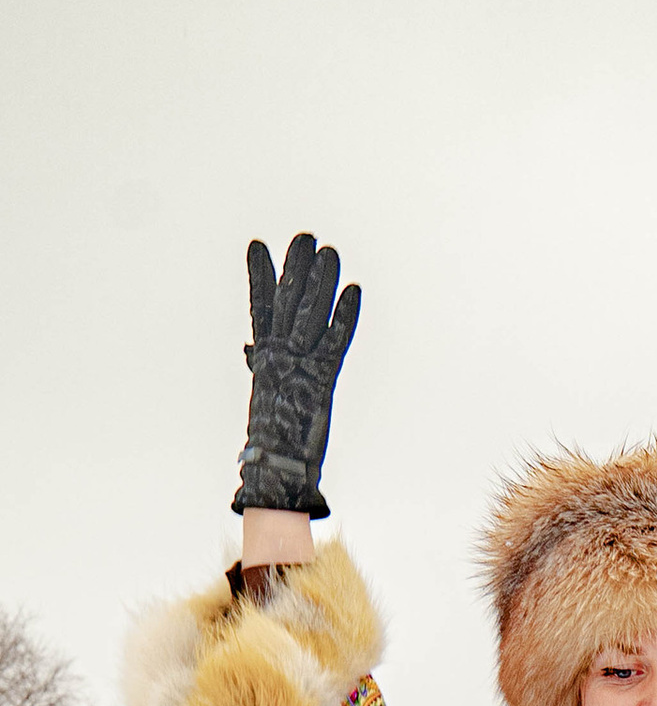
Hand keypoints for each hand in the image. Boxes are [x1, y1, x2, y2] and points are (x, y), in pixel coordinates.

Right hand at [232, 233, 362, 519]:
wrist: (277, 467)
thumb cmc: (271, 437)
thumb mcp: (264, 392)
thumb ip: (261, 364)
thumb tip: (254, 348)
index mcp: (263, 357)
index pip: (259, 306)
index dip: (259, 276)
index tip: (257, 247)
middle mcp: (280, 355)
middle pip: (289, 302)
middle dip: (296, 269)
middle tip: (305, 238)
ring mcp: (301, 365)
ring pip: (311, 314)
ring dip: (321, 282)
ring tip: (328, 253)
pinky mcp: (323, 379)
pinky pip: (336, 341)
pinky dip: (346, 317)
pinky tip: (353, 292)